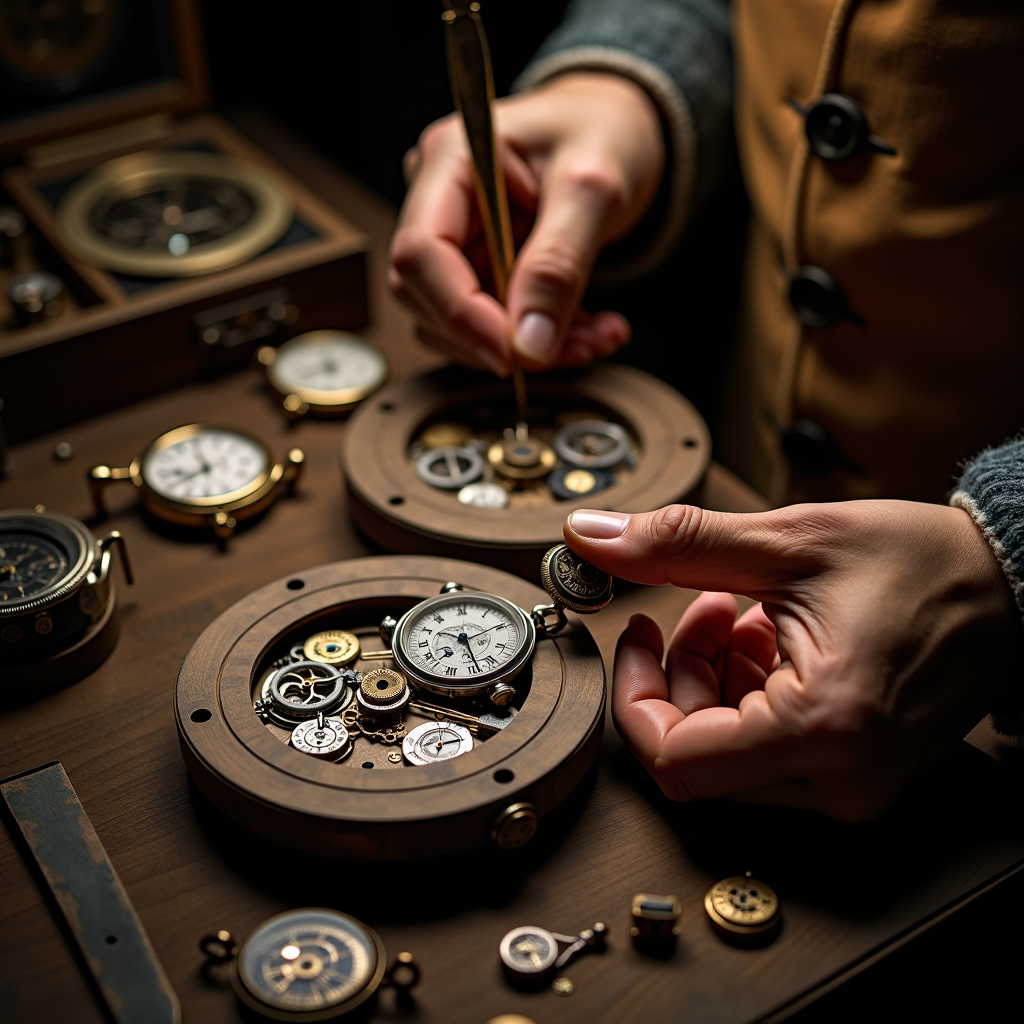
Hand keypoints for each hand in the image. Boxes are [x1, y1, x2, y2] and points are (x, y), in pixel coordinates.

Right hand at [389, 72, 664, 373]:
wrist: (617, 131)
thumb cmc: (604, 133)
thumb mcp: (596, 189)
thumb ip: (559, 263)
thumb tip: (530, 344)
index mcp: (450, 159)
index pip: (421, 253)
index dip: (461, 314)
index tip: (515, 353)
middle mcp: (439, 202)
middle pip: (432, 299)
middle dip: (504, 339)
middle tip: (581, 348)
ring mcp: (455, 241)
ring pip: (459, 328)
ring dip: (530, 350)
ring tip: (597, 337)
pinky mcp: (476, 273)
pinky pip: (490, 328)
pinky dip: (540, 344)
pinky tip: (587, 329)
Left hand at [563, 502, 1020, 820]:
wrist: (1011, 583)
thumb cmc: (922, 563)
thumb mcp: (788, 541)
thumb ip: (677, 544)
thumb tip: (593, 538)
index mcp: (824, 729)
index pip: (674, 758)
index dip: (634, 693)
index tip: (635, 636)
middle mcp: (840, 777)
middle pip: (696, 757)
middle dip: (676, 676)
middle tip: (692, 606)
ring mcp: (851, 781)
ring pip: (727, 755)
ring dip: (710, 678)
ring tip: (737, 608)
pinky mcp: (856, 769)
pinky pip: (767, 750)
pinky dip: (746, 691)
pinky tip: (765, 632)